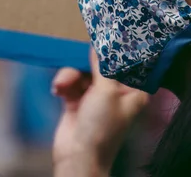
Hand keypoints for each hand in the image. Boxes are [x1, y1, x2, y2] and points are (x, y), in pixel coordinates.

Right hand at [52, 49, 148, 176]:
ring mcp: (95, 97)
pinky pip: (70, 83)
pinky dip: (64, 84)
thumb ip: (102, 65)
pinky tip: (58, 89)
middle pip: (101, 65)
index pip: (127, 64)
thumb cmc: (101, 126)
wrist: (77, 158)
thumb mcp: (106, 90)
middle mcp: (116, 92)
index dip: (117, 50)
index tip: (107, 33)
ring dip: (70, 75)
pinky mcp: (77, 102)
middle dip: (86, 62)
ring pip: (82, 72)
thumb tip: (100, 44)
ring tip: (63, 84)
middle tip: (78, 54)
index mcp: (132, 91)